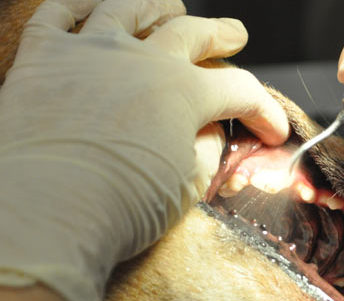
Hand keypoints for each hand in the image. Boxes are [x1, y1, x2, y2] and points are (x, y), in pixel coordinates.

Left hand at [0, 0, 288, 300]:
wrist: (47, 211)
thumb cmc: (122, 206)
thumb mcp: (188, 185)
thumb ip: (206, 149)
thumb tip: (209, 130)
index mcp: (184, 93)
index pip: (240, 91)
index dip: (264, 111)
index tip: (273, 133)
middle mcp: (142, 60)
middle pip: (192, 35)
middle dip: (221, 36)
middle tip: (235, 36)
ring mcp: (91, 51)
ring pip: (128, 9)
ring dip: (156, 7)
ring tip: (171, 6)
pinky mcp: (43, 57)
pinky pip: (57, 14)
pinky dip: (74, 6)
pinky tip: (88, 6)